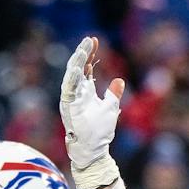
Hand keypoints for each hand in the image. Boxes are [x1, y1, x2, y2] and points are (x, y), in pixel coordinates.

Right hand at [60, 37, 124, 176]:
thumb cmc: (100, 132)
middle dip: (83, 53)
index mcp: (85, 91)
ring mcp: (71, 99)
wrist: (94, 149)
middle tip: (90, 39)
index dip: (89, 54)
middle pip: (78, 67)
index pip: (86, 67)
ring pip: (72, 75)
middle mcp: (76, 93)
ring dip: (78, 61)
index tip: (95, 40)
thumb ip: (113, 94)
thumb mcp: (111, 108)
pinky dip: (73, 78)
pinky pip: (69, 89)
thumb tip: (119, 80)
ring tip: (84, 48)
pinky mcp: (69, 107)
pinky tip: (79, 66)